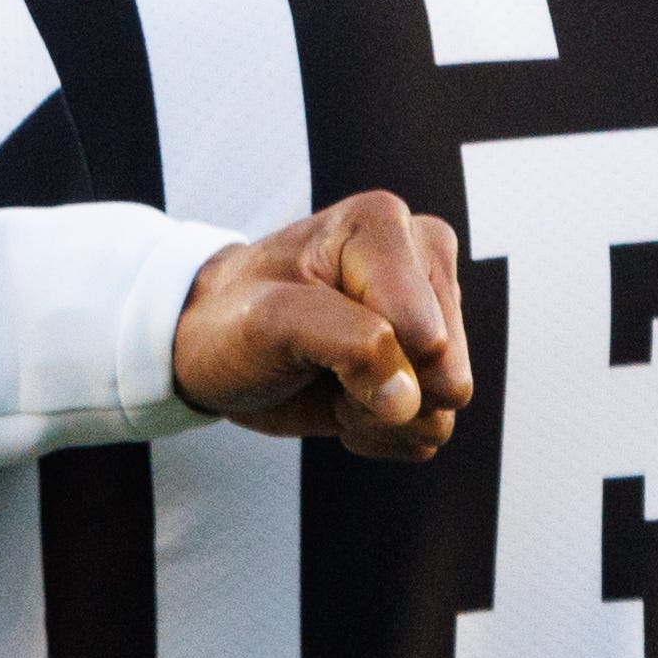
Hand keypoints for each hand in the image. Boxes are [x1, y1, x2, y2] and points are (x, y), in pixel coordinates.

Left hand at [168, 192, 471, 461]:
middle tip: (320, 366)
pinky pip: (432, 427)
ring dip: (378, 417)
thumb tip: (413, 400)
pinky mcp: (429, 361)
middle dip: (378, 392)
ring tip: (331, 381)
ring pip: (444, 407)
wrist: (212, 346)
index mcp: (383, 226)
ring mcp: (433, 311)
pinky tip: (346, 400)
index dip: (367, 363)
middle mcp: (421, 258)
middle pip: (445, 372)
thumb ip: (349, 343)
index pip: (421, 334)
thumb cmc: (232, 320)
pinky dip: (381, 431)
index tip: (306, 340)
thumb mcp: (268, 320)